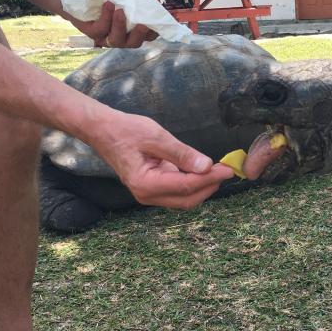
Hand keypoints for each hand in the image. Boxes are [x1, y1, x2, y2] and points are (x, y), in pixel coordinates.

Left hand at [73, 2, 158, 48]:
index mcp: (130, 31)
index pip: (146, 36)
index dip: (154, 32)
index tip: (159, 21)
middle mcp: (118, 38)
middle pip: (133, 43)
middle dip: (139, 35)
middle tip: (143, 24)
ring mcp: (104, 37)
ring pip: (116, 40)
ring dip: (120, 26)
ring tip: (120, 11)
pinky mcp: (90, 32)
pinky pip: (99, 29)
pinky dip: (106, 17)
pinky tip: (108, 4)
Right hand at [94, 111, 233, 208]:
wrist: (103, 131)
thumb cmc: (126, 130)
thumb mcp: (156, 136)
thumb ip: (181, 153)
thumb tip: (206, 166)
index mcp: (145, 183)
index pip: (186, 186)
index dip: (210, 179)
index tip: (228, 169)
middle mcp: (146, 195)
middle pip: (187, 199)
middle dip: (209, 186)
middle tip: (227, 170)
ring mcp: (148, 195)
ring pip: (183, 199)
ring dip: (202, 187)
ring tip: (218, 170)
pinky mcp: (152, 189)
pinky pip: (177, 192)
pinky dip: (192, 184)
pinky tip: (202, 170)